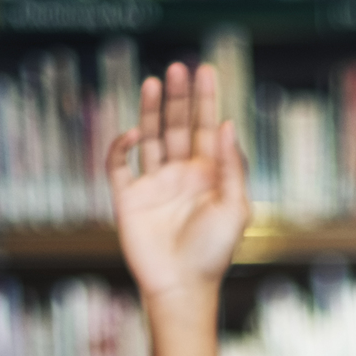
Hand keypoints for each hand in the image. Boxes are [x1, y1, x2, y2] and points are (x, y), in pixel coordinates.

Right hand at [107, 62, 249, 305]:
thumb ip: (232, 166)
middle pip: (177, 125)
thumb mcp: (235, 207)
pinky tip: (133, 133)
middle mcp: (181, 174)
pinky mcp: (129, 198)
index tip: (205, 71)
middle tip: (179, 68)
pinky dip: (122, 146)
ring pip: (149, 137)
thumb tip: (227, 123)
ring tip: (155, 82)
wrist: (182, 287)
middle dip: (179, 98)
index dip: (205, 100)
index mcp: (209, 175)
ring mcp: (154, 184)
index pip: (206, 128)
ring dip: (151, 110)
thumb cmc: (215, 253)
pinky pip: (120, 165)